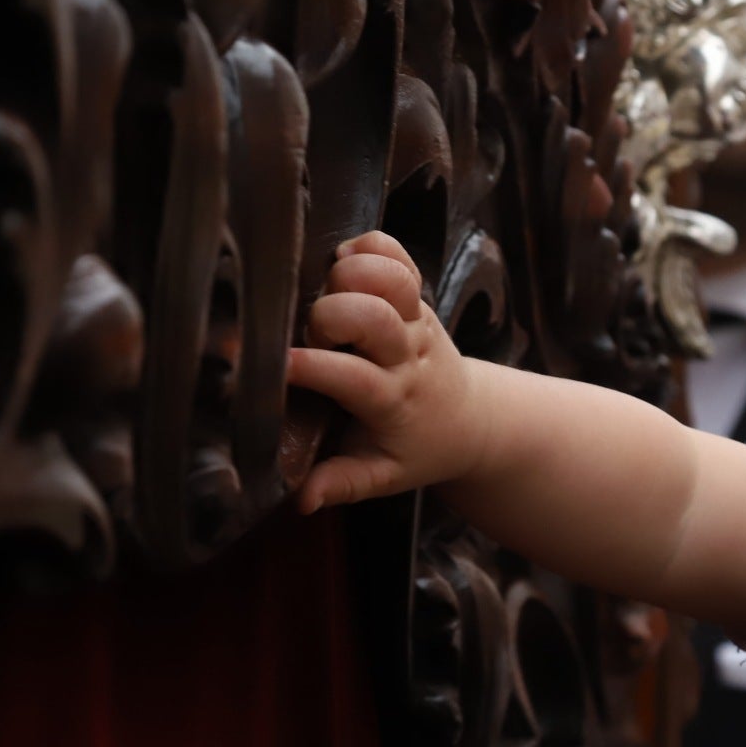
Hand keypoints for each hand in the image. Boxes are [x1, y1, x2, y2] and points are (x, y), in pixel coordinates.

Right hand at [287, 232, 484, 510]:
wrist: (471, 421)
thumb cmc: (418, 449)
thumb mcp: (382, 477)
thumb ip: (342, 485)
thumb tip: (302, 500)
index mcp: (392, 399)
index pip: (350, 377)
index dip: (309, 367)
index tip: (273, 367)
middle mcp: (407, 353)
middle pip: (372, 316)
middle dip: (329, 317)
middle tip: (312, 335)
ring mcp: (416, 319)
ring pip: (389, 278)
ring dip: (352, 275)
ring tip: (329, 293)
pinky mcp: (418, 296)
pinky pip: (399, 255)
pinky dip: (370, 246)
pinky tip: (345, 263)